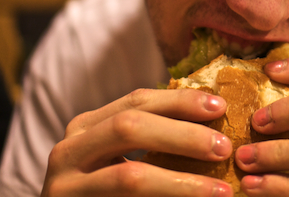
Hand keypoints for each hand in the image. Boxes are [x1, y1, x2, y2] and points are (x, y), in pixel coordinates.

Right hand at [41, 88, 233, 196]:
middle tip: (223, 147)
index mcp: (87, 126)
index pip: (136, 101)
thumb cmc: (103, 192)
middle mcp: (69, 150)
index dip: (180, 101)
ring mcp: (65, 186)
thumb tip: (212, 125)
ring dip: (183, 183)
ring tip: (221, 190)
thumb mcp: (117, 158)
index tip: (219, 106)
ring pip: (130, 177)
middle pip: (130, 127)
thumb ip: (151, 139)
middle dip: (183, 135)